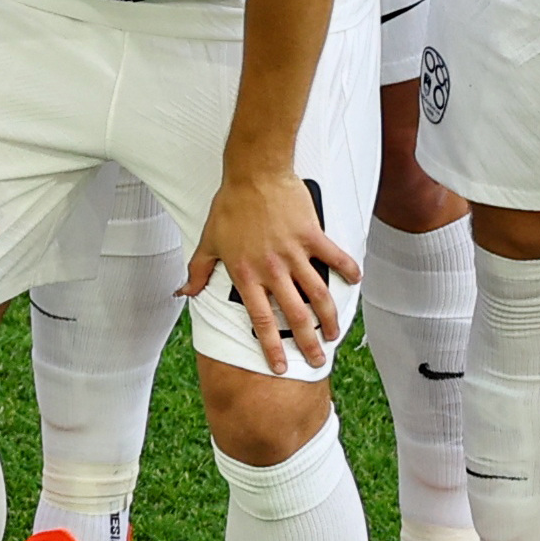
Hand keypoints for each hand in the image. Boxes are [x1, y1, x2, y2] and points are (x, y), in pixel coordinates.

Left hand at [185, 168, 359, 372]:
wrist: (253, 173)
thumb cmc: (230, 205)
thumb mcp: (207, 240)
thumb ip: (198, 271)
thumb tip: (184, 293)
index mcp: (246, 274)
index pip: (260, 320)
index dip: (270, 347)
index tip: (278, 367)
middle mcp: (272, 269)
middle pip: (295, 316)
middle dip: (308, 343)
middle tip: (317, 360)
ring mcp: (294, 254)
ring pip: (319, 295)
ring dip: (329, 318)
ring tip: (334, 333)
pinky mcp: (313, 236)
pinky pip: (335, 258)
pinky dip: (348, 270)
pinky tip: (356, 282)